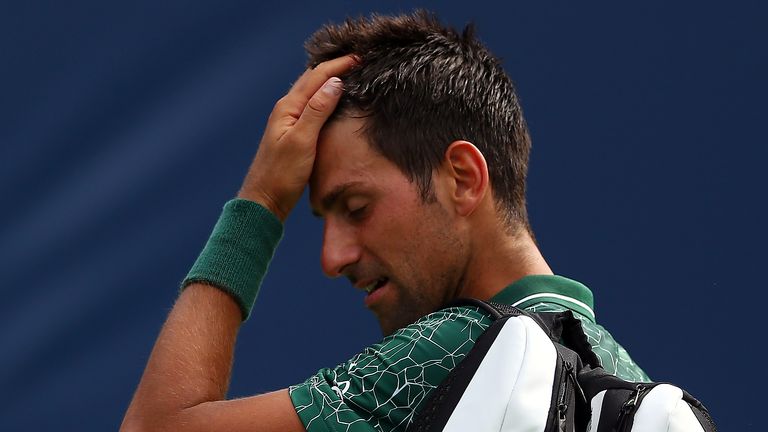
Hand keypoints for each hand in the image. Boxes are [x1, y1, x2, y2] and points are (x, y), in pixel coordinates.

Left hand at [238, 55, 356, 221]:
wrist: (264, 201)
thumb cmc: (281, 175)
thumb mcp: (302, 142)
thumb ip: (318, 111)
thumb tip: (335, 82)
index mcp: (288, 108)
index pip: (317, 77)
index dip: (339, 65)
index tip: (362, 57)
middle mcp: (287, 109)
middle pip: (313, 79)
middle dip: (335, 66)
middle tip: (359, 59)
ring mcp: (289, 121)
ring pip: (312, 91)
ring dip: (330, 79)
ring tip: (351, 73)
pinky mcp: (294, 134)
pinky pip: (312, 106)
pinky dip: (326, 97)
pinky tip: (336, 101)